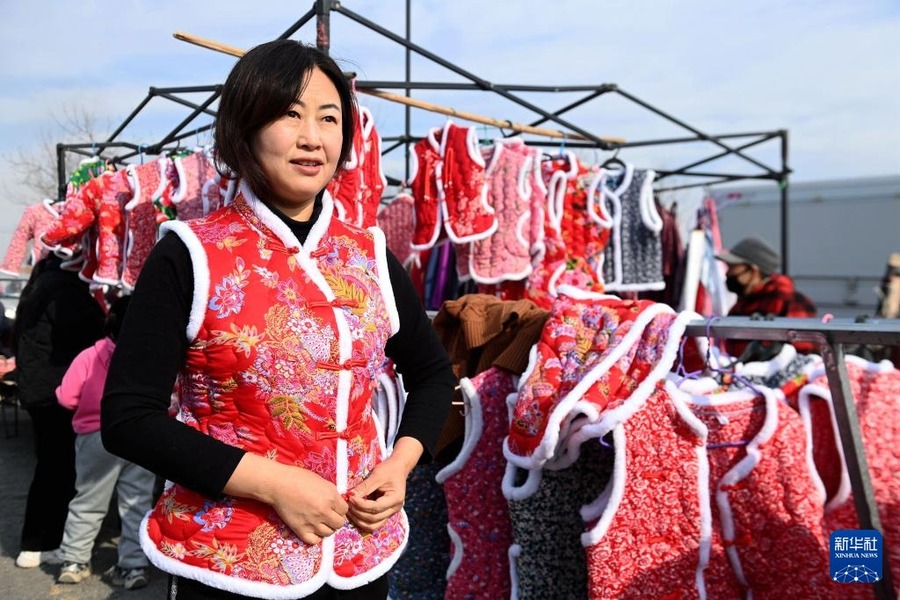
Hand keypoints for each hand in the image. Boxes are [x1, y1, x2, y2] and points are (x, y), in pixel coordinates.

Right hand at [224, 454, 347, 544]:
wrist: (279, 484)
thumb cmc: (299, 478)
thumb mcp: (322, 481)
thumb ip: (332, 493)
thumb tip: (339, 502)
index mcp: (330, 497)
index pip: (345, 510)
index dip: (340, 508)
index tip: (335, 507)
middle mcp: (324, 511)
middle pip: (339, 524)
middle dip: (336, 519)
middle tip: (329, 515)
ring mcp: (312, 522)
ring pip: (328, 533)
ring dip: (326, 528)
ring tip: (320, 521)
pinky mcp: (300, 530)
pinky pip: (314, 541)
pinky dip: (315, 537)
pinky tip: (313, 529)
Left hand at [346, 458, 407, 532]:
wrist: (398, 469)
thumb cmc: (389, 470)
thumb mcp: (377, 475)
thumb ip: (364, 486)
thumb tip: (350, 496)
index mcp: (395, 498)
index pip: (376, 507)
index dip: (361, 505)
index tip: (350, 498)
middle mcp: (394, 509)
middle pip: (374, 519)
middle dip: (358, 513)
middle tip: (347, 504)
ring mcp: (390, 514)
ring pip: (372, 525)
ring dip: (358, 520)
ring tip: (349, 510)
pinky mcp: (384, 514)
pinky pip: (372, 523)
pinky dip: (362, 521)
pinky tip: (353, 513)